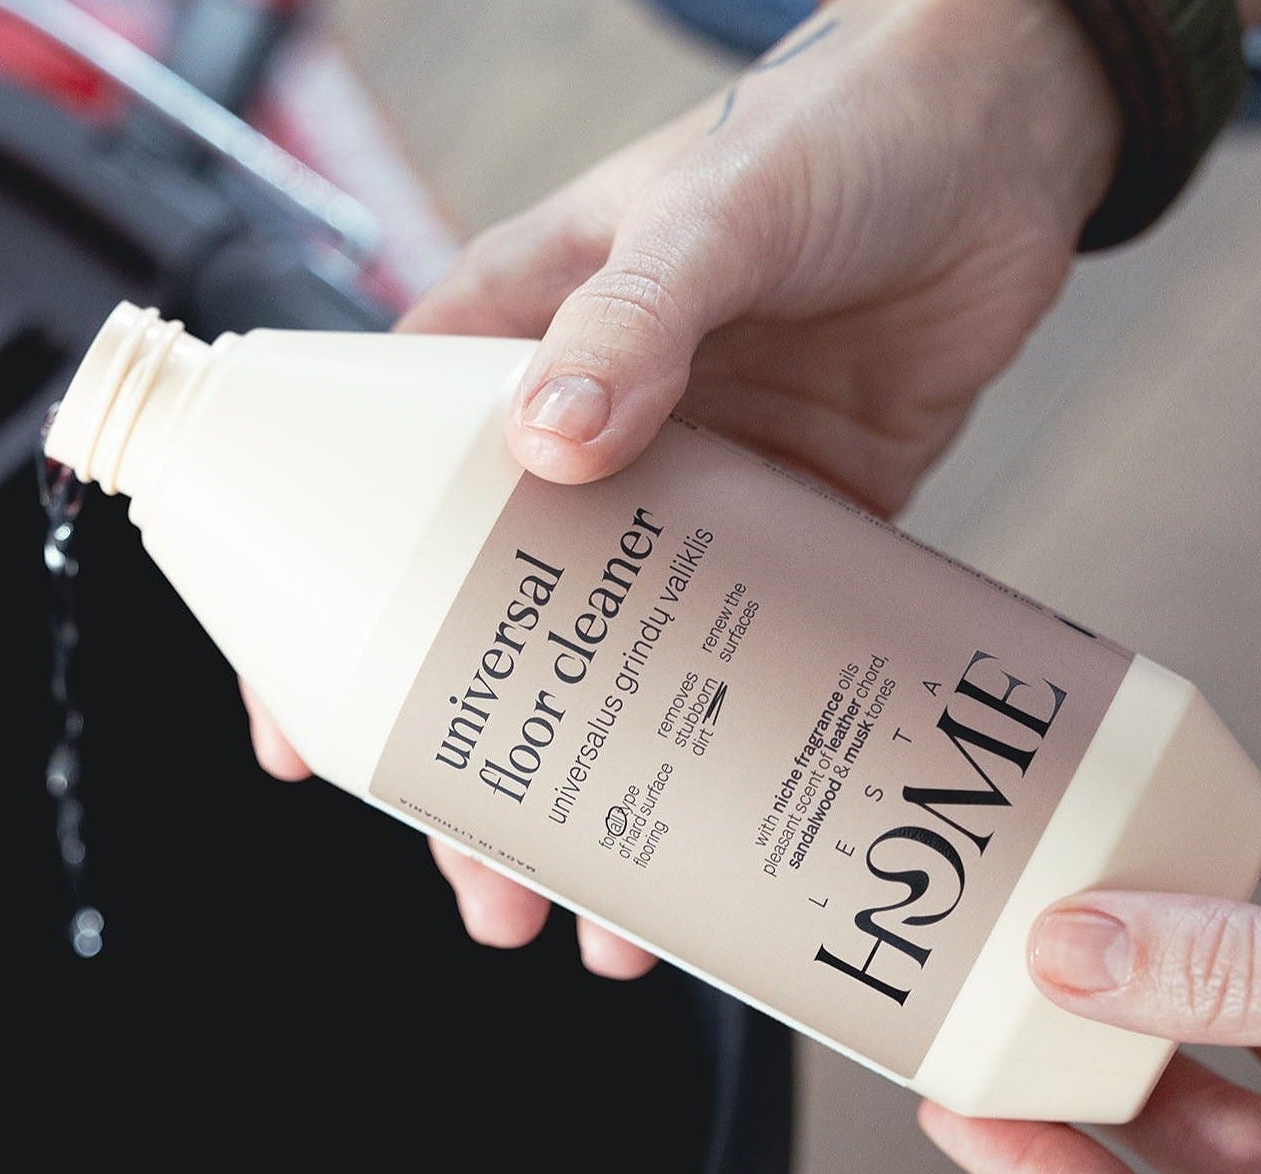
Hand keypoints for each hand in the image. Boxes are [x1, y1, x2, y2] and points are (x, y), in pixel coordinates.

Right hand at [244, 0, 1121, 972]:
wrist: (1008, 137)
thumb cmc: (832, 127)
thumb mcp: (710, 210)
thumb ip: (630, 320)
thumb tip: (551, 444)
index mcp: (511, 353)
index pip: (369, 500)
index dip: (323, 627)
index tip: (302, 738)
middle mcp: (581, 441)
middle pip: (487, 629)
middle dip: (473, 765)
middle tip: (476, 872)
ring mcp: (681, 500)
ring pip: (605, 671)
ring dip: (594, 791)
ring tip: (589, 909)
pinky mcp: (784, 535)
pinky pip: (729, 661)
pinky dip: (714, 756)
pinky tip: (711, 839)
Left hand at [920, 891, 1260, 1173]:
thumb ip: (1228, 983)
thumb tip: (1077, 952)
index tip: (952, 1114)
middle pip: (1189, 1161)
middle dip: (1084, 1071)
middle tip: (1000, 1004)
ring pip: (1248, 1092)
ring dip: (1167, 1013)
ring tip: (1081, 937)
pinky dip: (1238, 981)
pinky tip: (1195, 911)